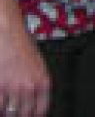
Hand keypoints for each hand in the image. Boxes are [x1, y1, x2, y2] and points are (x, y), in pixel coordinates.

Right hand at [0, 0, 50, 116]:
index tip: (31, 116)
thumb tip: (33, 100)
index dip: (35, 115)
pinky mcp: (0, 86)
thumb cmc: (23, 45)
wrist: (9, 32)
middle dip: (19, 115)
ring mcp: (13, 88)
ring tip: (7, 107)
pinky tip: (1, 100)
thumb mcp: (37, 64)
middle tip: (15, 112)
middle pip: (23, 114)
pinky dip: (0, 105)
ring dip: (7, 111)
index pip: (41, 109)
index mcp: (42, 81)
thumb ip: (36, 82)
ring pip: (9, 112)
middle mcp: (29, 86)